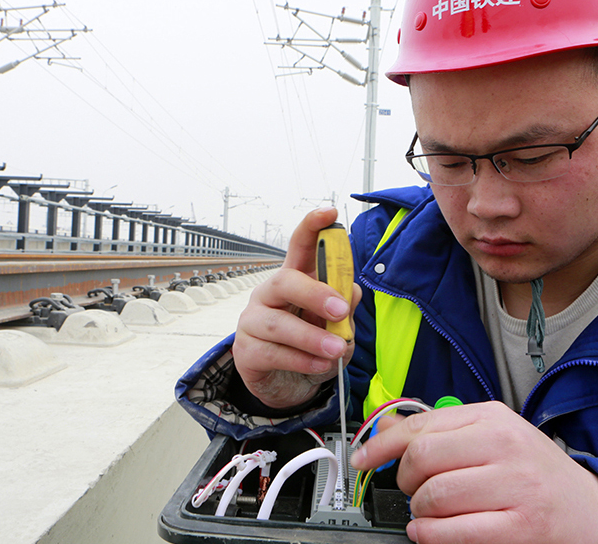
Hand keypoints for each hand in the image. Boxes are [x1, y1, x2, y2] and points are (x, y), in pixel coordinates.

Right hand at [233, 207, 361, 408]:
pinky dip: (301, 360)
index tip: (331, 213)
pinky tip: (321, 365)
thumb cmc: (313, 345)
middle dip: (315, 294)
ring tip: (337, 349)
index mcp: (294, 280)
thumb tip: (351, 291)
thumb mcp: (336, 326)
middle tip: (340, 311)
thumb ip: (344, 308)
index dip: (313, 226)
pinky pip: (273, 353)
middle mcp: (269, 295)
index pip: (300, 246)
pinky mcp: (246, 352)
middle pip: (284, 281)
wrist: (288, 384)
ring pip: (278, 324)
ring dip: (311, 337)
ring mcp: (252, 322)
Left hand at [350, 402, 597, 543]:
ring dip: (418, 511)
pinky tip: (431, 532)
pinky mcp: (517, 529)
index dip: (381, 444)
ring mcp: (513, 488)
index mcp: (494, 419)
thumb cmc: (535, 472)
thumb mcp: (494, 436)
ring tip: (429, 512)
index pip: (421, 426)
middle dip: (405, 479)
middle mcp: (504, 447)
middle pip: (421, 459)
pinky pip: (450, 533)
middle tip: (413, 489)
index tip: (363, 458)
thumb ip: (442, 432)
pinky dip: (429, 535)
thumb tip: (384, 433)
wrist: (592, 510)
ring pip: (432, 497)